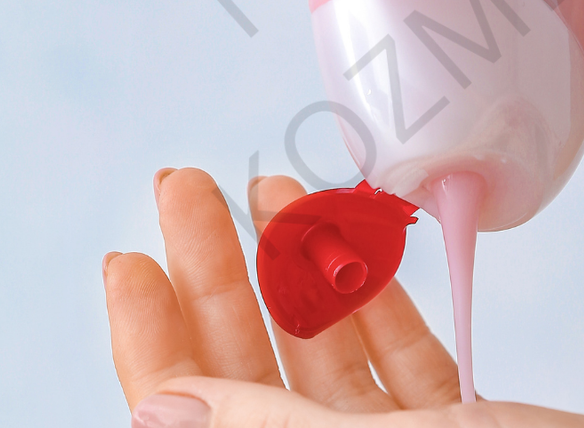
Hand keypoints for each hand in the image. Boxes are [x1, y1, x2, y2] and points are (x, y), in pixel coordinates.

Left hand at [104, 167, 583, 425]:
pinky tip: (350, 230)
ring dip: (292, 262)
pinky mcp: (452, 425)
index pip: (183, 412)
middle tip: (186, 180)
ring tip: (265, 185)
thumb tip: (161, 405)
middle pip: (245, 364)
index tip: (131, 250)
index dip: (148, 334)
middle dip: (213, 267)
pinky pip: (393, 350)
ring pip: (318, 346)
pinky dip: (370, 287)